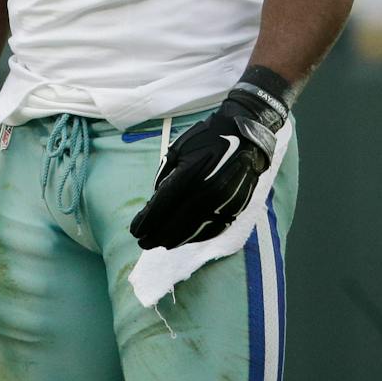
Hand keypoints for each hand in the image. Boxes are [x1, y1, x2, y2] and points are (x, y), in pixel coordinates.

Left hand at [130, 76, 290, 249]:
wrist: (246, 136)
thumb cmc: (208, 138)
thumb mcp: (178, 149)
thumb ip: (165, 176)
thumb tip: (156, 201)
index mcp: (190, 175)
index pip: (162, 205)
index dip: (146, 221)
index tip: (135, 231)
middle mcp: (206, 192)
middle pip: (176, 223)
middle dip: (156, 235)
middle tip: (143, 243)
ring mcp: (222, 202)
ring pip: (194, 230)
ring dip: (175, 240)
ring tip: (161, 244)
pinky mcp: (234, 207)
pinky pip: (212, 228)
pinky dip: (196, 236)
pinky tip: (185, 239)